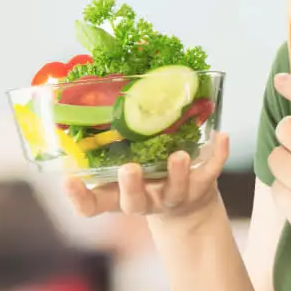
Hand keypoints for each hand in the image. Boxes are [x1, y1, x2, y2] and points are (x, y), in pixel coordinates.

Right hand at [64, 133, 230, 219]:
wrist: (185, 205)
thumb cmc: (144, 175)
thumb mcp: (121, 161)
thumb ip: (106, 137)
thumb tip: (90, 85)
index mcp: (117, 195)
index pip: (91, 205)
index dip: (79, 198)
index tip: (68, 180)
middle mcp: (144, 200)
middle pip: (134, 202)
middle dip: (132, 186)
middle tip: (129, 169)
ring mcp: (173, 195)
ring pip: (174, 191)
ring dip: (177, 173)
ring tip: (179, 155)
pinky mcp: (200, 186)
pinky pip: (210, 171)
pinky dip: (218, 155)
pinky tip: (222, 136)